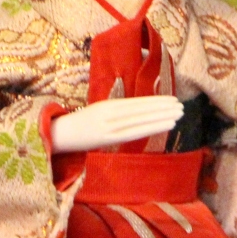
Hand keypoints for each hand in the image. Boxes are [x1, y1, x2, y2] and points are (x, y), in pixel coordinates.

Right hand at [50, 96, 181, 153]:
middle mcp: (109, 112)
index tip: (172, 100)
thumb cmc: (76, 127)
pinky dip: (151, 127)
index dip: (156, 101)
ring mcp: (108, 125)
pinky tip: (164, 126)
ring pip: (140, 120)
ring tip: (178, 114)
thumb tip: (134, 114)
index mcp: (106, 105)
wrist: (55, 135)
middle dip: (162, 108)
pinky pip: (133, 132)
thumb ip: (113, 113)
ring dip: (161, 117)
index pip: (136, 103)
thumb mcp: (95, 114)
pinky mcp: (106, 137)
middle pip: (141, 110)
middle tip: (182, 106)